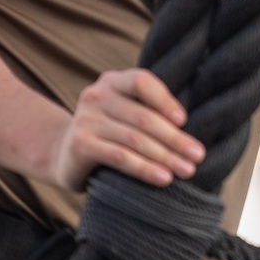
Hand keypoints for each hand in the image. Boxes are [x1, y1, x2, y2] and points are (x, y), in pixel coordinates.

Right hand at [51, 69, 203, 192]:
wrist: (61, 154)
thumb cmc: (107, 134)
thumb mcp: (123, 114)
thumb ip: (148, 112)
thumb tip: (190, 132)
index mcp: (112, 82)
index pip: (142, 81)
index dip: (165, 100)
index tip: (184, 121)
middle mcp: (97, 96)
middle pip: (144, 117)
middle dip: (175, 139)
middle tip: (197, 155)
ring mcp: (86, 120)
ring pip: (135, 139)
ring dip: (166, 157)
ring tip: (187, 170)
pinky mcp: (80, 145)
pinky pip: (120, 157)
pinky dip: (145, 169)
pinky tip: (163, 179)